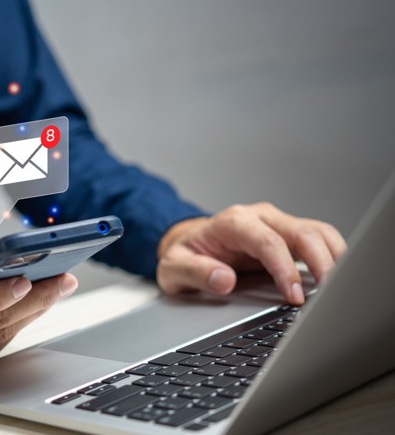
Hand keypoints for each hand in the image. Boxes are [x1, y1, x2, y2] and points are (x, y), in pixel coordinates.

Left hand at [157, 203, 345, 304]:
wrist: (187, 243)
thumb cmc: (183, 255)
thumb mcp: (174, 269)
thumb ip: (195, 273)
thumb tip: (223, 280)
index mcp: (231, 222)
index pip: (267, 241)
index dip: (285, 268)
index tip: (294, 296)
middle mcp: (257, 218)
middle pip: (301, 232)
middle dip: (321, 262)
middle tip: (329, 295)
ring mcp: (274, 224)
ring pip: (316, 232)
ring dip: (333, 258)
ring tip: (339, 288)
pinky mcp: (286, 235)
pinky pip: (317, 240)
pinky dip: (332, 256)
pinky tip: (335, 278)